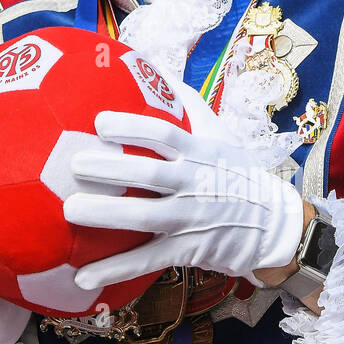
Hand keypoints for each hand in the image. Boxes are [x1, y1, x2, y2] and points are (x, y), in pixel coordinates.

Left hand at [63, 84, 305, 287]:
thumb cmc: (236, 172)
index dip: (132, 126)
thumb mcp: (219, 134)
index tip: (99, 121)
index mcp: (199, 152)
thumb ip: (187, 103)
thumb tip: (151, 65)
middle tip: (74, 162)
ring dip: (107, 214)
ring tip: (70, 209)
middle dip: (112, 167)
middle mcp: (194, 183)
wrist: (274, 225)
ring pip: (145, 217)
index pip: (164, 133)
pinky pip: (147, 261)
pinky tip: (81, 278)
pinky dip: (114, 270)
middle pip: (151, 173)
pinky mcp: (187, 250)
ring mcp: (190, 219)